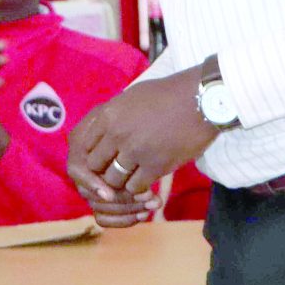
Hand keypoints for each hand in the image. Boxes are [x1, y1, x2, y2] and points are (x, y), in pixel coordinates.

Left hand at [68, 69, 219, 227]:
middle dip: (103, 172)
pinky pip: (135, 187)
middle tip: (117, 173)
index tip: (102, 160)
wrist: (200, 100)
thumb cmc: (168, 95)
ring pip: (113, 180)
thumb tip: (98, 134)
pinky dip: (139, 188)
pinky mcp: (155, 165)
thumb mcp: (130, 98)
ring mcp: (135, 151)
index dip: (92, 157)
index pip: (84, 146)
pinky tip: (148, 181)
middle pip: (95, 166)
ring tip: (133, 177)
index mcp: (108, 115)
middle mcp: (117, 134)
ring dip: (122, 182)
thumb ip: (111, 117)